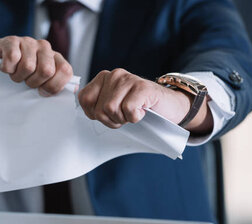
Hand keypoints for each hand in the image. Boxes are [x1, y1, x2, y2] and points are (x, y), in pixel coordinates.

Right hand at [0, 36, 72, 96]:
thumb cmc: (23, 76)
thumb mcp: (42, 83)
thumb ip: (57, 87)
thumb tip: (72, 91)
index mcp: (56, 59)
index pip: (65, 71)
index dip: (53, 86)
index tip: (41, 91)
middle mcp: (45, 48)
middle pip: (46, 71)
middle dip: (33, 83)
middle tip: (26, 82)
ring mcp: (29, 42)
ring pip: (28, 66)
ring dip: (18, 77)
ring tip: (15, 74)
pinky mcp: (12, 41)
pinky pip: (12, 58)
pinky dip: (7, 69)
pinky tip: (7, 67)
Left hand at [78, 68, 212, 133]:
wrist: (168, 106)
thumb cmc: (138, 108)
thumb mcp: (112, 106)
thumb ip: (95, 105)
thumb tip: (83, 108)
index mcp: (103, 78)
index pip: (84, 100)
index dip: (96, 115)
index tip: (110, 114)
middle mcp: (114, 74)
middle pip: (99, 109)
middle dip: (112, 120)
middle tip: (125, 115)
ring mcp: (129, 79)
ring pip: (111, 110)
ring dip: (124, 119)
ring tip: (133, 112)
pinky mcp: (142, 87)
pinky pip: (128, 110)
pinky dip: (135, 117)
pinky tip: (143, 110)